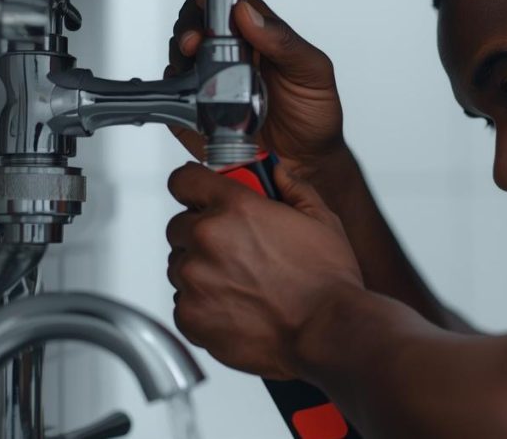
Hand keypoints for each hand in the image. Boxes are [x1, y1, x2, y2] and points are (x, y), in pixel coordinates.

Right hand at [165, 0, 346, 179]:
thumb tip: (249, 14)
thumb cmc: (314, 116)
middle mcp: (232, 57)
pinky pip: (175, 99)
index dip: (212, 2)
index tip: (208, 14)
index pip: (228, 4)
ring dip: (180, 60)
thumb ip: (285, 42)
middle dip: (188, 30)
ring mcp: (213, 84)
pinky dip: (174, 95)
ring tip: (195, 73)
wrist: (308, 162)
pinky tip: (191, 100)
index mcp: (259, 38)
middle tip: (194, 44)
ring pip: (180, 58)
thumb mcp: (313, 73)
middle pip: (196, 26)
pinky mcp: (200, 113)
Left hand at [165, 163, 362, 378]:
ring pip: (180, 266)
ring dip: (201, 271)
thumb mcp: (321, 219)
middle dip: (202, 234)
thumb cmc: (327, 281)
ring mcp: (195, 280)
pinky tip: (236, 308)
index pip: (184, 181)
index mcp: (236, 208)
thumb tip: (277, 173)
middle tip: (235, 251)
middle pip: (180, 226)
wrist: (327, 333)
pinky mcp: (190, 316)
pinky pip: (183, 302)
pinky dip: (202, 305)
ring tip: (241, 284)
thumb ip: (293, 187)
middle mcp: (208, 239)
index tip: (202, 198)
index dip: (194, 188)